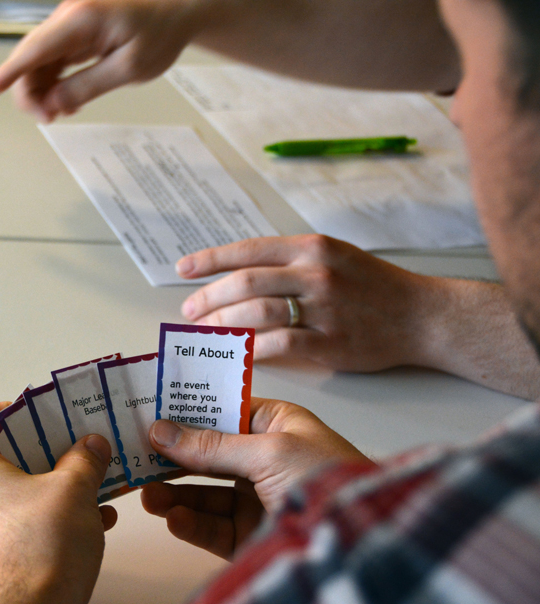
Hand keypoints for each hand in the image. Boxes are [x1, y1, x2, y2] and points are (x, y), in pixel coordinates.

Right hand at [0, 0, 207, 121]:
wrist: (179, 7)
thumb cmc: (161, 32)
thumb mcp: (129, 68)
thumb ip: (87, 86)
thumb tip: (53, 103)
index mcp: (82, 20)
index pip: (35, 49)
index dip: (9, 73)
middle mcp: (69, 16)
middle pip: (32, 57)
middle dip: (30, 91)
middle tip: (49, 119)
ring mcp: (71, 22)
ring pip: (40, 59)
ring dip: (43, 88)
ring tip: (62, 112)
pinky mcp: (76, 29)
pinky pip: (55, 57)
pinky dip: (56, 80)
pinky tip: (67, 100)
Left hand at [0, 403, 116, 603]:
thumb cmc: (39, 550)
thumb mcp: (74, 489)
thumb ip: (84, 458)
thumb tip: (91, 446)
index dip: (4, 410)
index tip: (38, 416)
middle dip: (38, 453)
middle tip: (70, 451)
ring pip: (4, 497)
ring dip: (46, 490)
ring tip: (88, 492)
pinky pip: (9, 529)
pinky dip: (42, 522)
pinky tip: (88, 526)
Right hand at [141, 397, 371, 559]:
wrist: (366, 545)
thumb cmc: (331, 481)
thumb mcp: (269, 451)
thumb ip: (212, 445)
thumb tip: (162, 430)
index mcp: (278, 427)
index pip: (223, 414)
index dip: (187, 414)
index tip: (150, 414)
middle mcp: (267, 460)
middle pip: (208, 455)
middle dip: (173, 457)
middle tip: (136, 457)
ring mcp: (259, 500)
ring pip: (205, 494)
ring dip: (175, 493)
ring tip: (146, 494)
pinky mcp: (254, 537)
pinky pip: (213, 527)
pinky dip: (191, 523)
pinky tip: (172, 518)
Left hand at [177, 234, 442, 372]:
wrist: (422, 315)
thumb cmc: (373, 286)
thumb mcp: (333, 256)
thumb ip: (289, 262)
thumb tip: (238, 274)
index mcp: (311, 247)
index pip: (248, 250)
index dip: (210, 260)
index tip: (183, 269)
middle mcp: (315, 273)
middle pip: (245, 283)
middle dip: (209, 298)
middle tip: (189, 312)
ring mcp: (323, 309)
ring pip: (256, 314)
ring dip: (223, 325)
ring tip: (206, 333)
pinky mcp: (330, 343)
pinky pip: (279, 346)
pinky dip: (251, 351)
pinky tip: (236, 354)